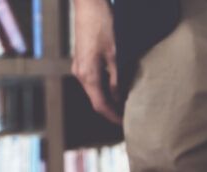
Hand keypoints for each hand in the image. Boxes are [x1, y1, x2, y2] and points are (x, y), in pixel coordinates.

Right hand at [71, 0, 119, 123]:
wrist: (88, 3)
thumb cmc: (103, 25)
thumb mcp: (115, 54)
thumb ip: (117, 78)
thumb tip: (120, 98)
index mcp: (88, 74)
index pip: (101, 105)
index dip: (113, 116)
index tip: (125, 124)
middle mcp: (80, 73)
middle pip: (96, 100)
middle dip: (111, 111)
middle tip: (128, 118)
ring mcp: (79, 66)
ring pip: (94, 91)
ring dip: (108, 100)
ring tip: (125, 106)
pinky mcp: (82, 60)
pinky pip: (93, 81)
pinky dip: (104, 89)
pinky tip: (117, 89)